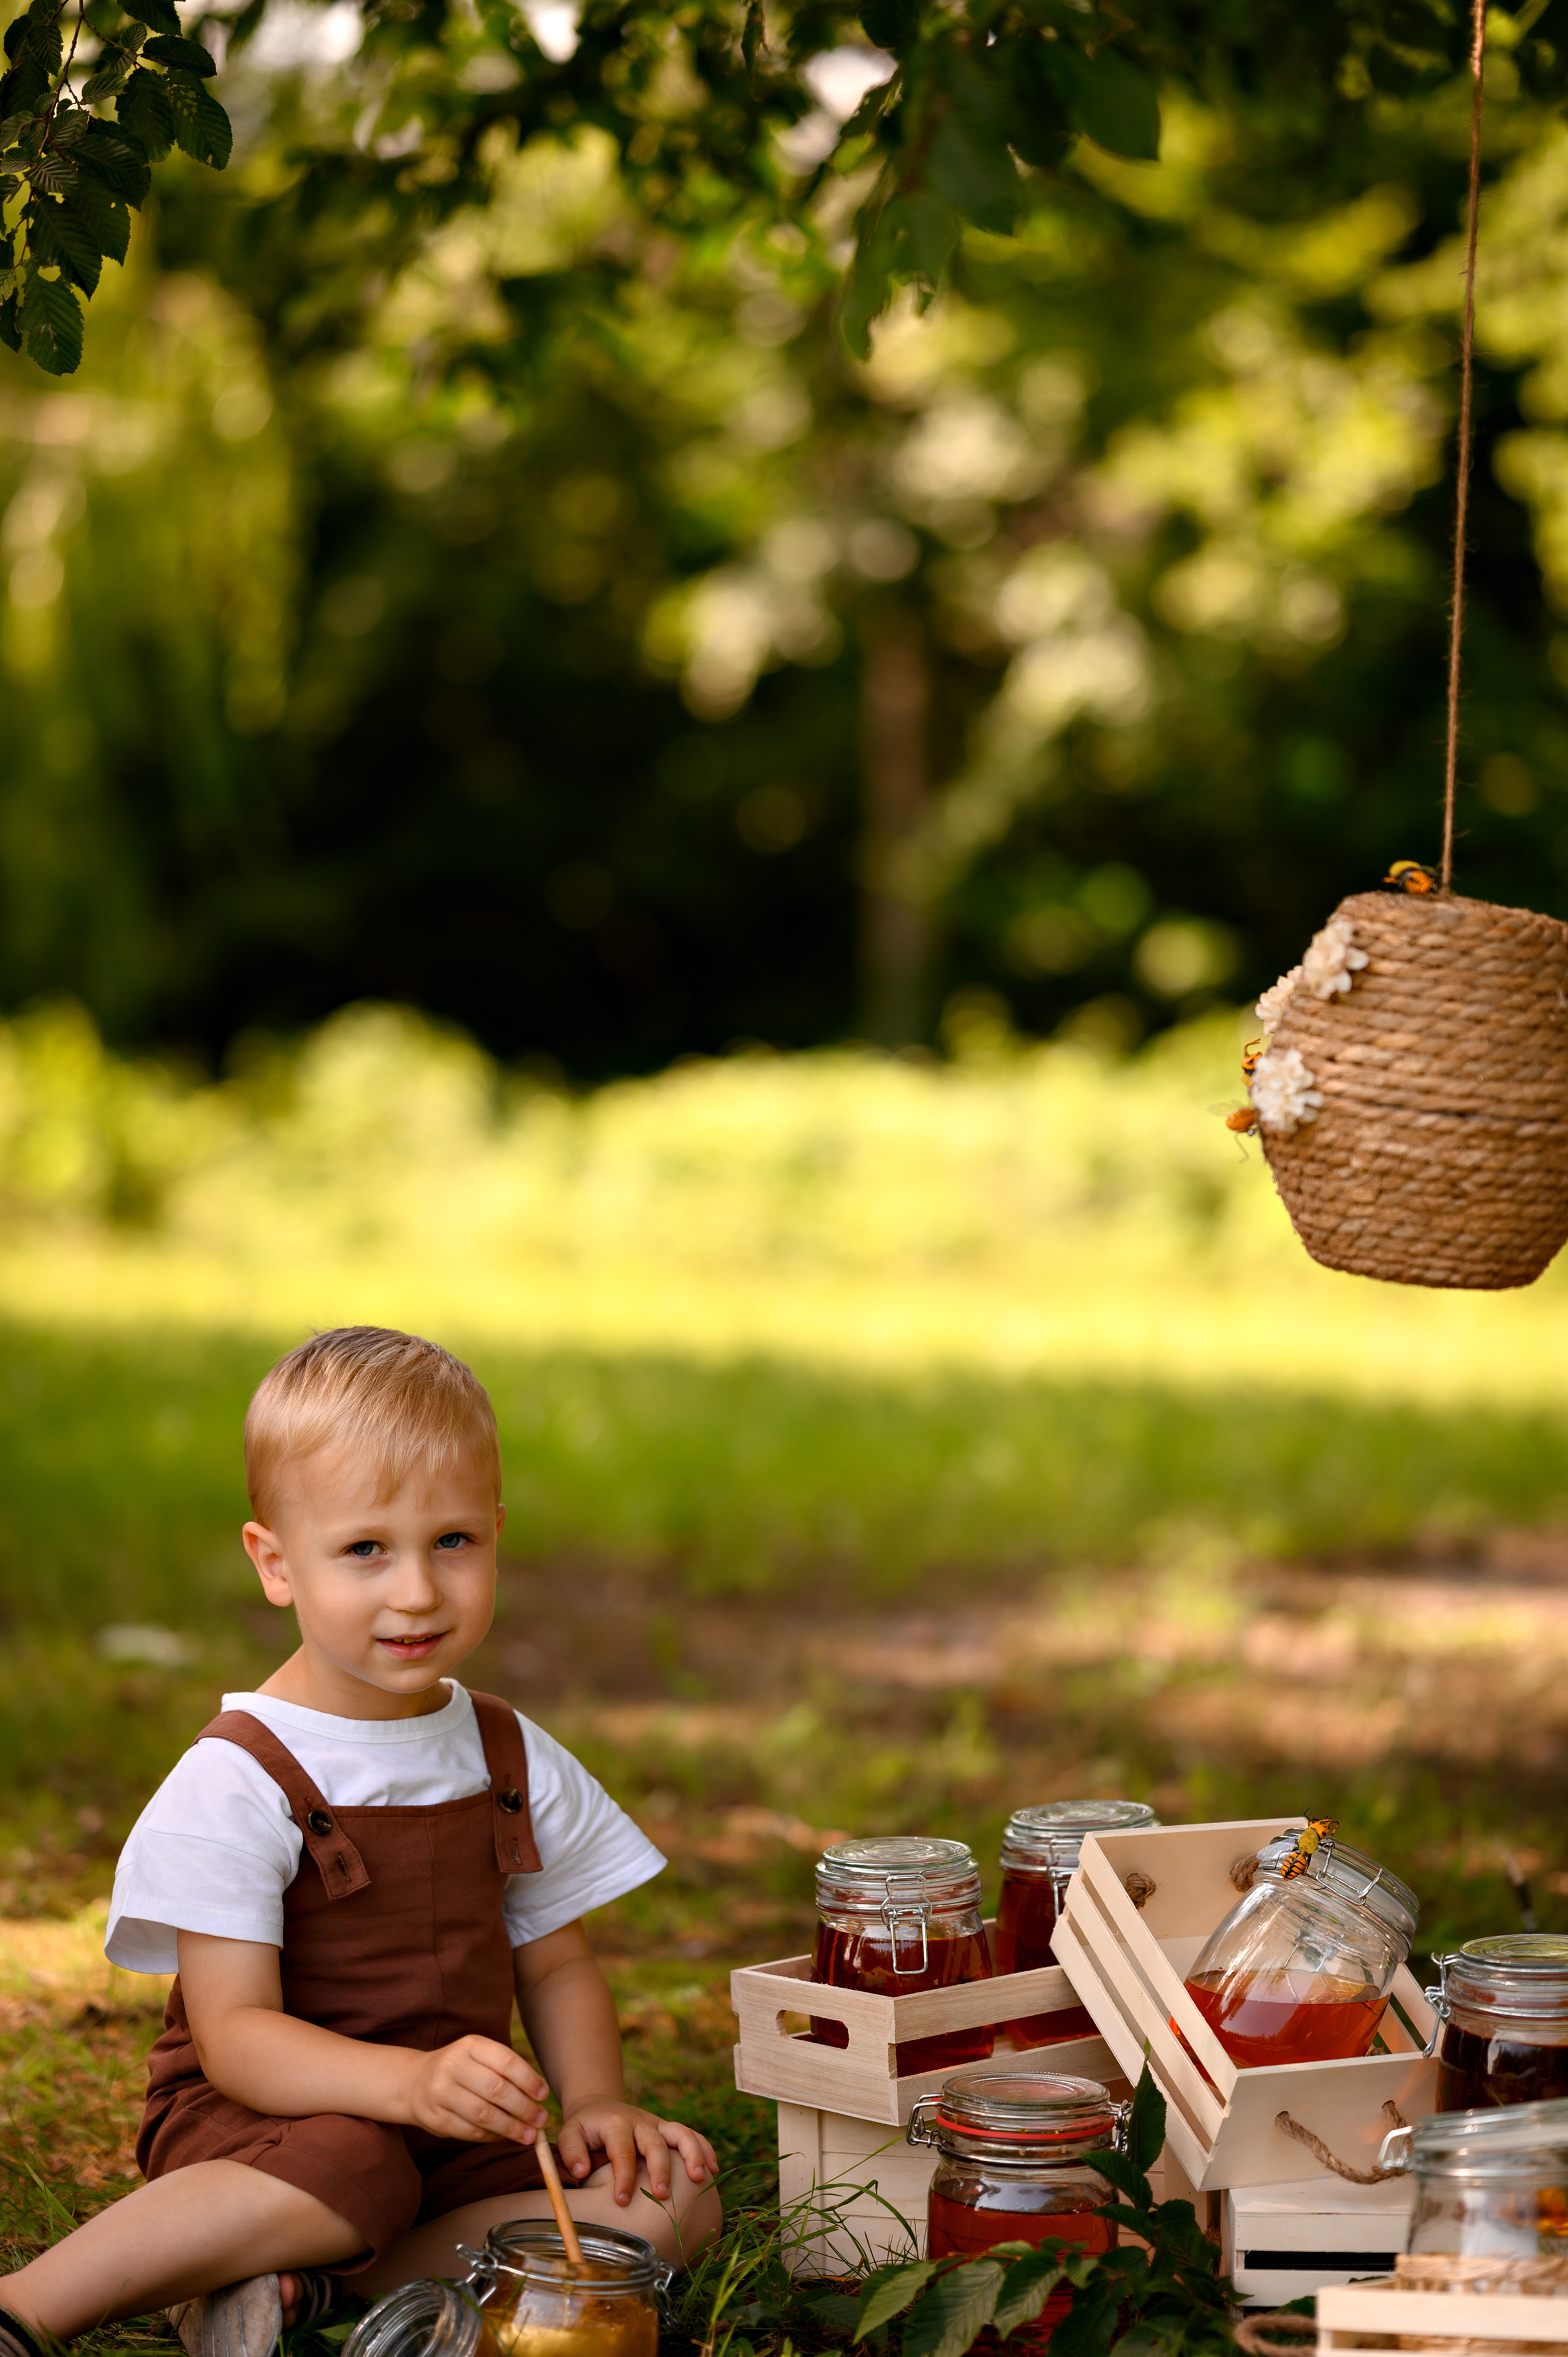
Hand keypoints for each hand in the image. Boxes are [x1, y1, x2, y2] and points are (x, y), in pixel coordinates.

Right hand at [404, 2034, 548, 2143]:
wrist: (414, 2082)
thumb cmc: (460, 2069)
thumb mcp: (478, 2057)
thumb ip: (505, 2071)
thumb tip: (539, 2095)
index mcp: (470, 2045)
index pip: (505, 2060)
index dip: (528, 2079)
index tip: (543, 2095)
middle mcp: (452, 2065)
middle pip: (496, 2089)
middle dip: (523, 2107)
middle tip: (541, 2120)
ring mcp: (440, 2092)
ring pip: (483, 2114)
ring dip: (511, 2127)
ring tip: (529, 2135)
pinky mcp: (435, 2118)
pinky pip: (469, 2131)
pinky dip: (491, 2136)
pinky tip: (503, 2136)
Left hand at [557, 2099, 717, 2207]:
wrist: (600, 2106)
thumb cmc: (585, 2128)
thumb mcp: (570, 2133)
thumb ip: (571, 2151)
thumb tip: (581, 2170)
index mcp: (616, 2124)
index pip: (622, 2150)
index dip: (623, 2175)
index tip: (622, 2201)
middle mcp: (640, 2122)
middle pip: (655, 2142)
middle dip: (661, 2168)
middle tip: (663, 2195)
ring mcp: (657, 2124)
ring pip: (680, 2133)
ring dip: (691, 2154)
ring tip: (699, 2178)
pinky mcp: (668, 2130)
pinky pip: (691, 2135)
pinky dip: (704, 2148)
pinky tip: (714, 2169)